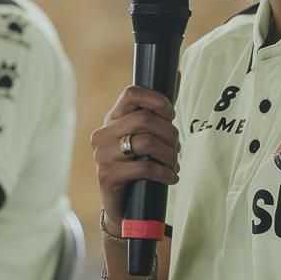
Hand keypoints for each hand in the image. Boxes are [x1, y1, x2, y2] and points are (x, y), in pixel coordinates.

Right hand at [90, 85, 179, 235]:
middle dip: (170, 134)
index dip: (157, 100)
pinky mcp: (108, 176)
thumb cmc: (137, 165)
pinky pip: (145, 167)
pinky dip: (164, 172)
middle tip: (176, 147)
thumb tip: (177, 73)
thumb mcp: (145, 136)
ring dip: (170, 155)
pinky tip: (170, 177)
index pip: (132, 92)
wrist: (123, 206)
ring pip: (147, 142)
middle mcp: (103, 133)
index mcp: (112, 118)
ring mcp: (103, 154)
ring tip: (174, 164)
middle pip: (145, 119)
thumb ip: (159, 108)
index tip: (170, 114)